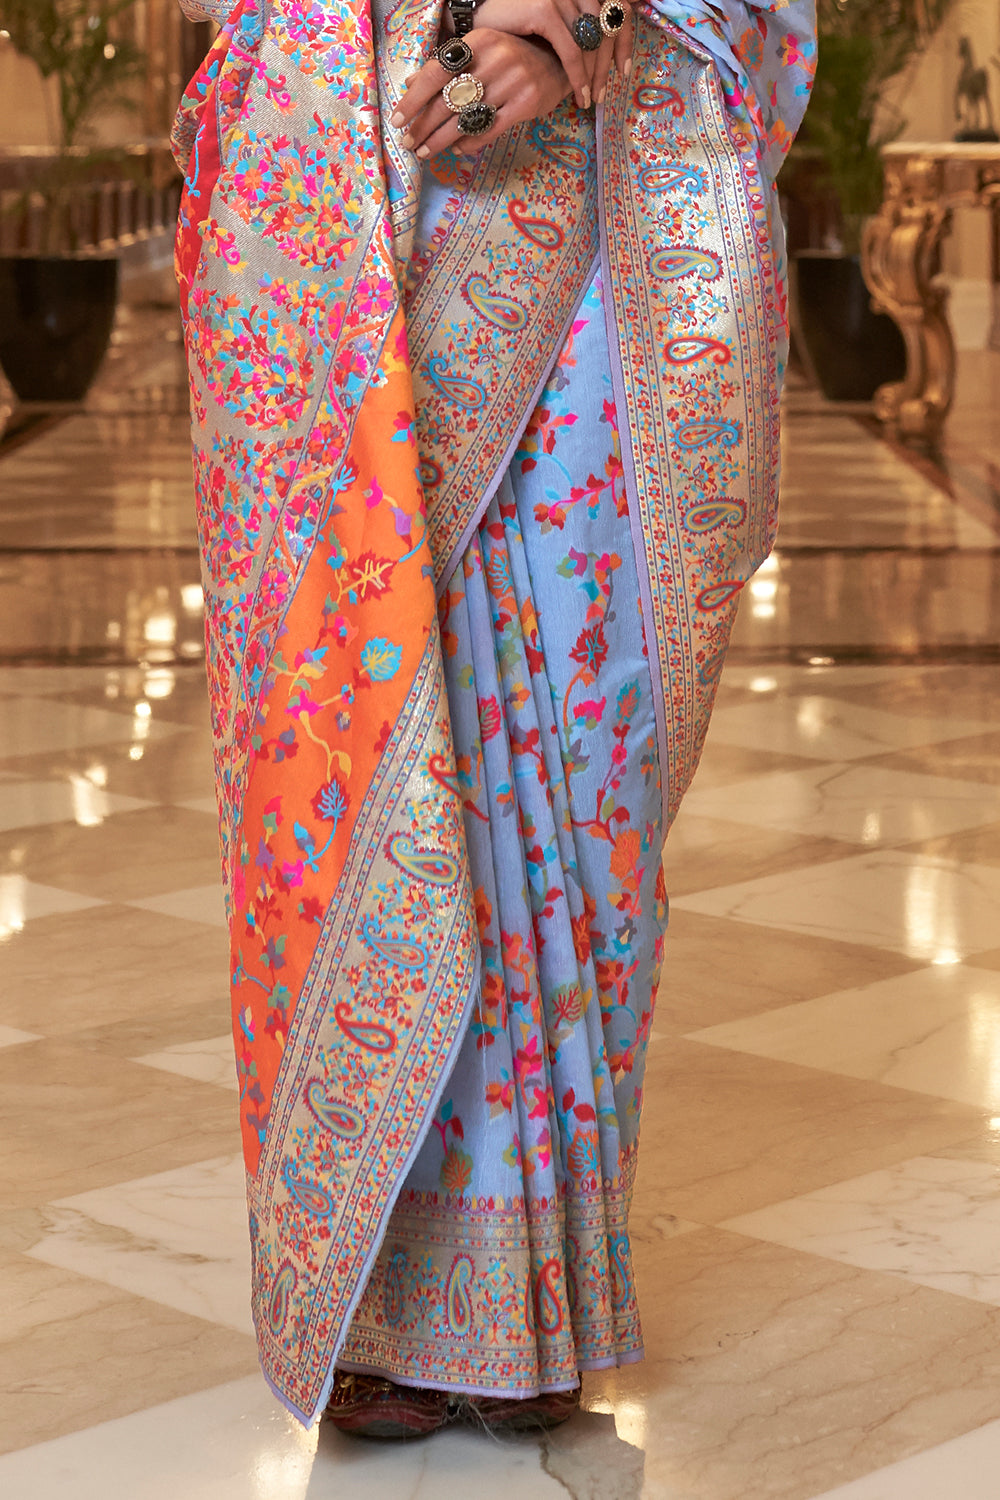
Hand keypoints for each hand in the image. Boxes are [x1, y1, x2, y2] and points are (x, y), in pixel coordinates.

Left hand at [392, 32, 573, 157]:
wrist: (560, 61)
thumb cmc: (512, 57)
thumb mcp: (481, 51)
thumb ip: (448, 66)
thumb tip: (411, 84)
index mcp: (479, 41)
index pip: (436, 73)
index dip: (414, 99)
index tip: (397, 119)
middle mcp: (496, 59)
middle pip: (448, 101)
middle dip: (424, 127)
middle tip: (408, 143)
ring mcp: (513, 82)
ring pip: (467, 120)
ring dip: (441, 141)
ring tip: (425, 152)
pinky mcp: (527, 104)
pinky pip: (490, 130)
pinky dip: (470, 143)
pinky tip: (456, 149)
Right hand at [473, 0, 633, 105]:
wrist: (476, 17)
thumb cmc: (514, 25)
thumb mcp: (552, 24)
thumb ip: (576, 29)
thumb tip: (603, 50)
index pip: (617, 10)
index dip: (625, 42)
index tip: (624, 71)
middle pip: (607, 29)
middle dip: (607, 67)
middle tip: (603, 94)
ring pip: (592, 43)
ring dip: (594, 76)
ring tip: (590, 99)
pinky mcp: (545, 10)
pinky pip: (571, 51)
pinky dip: (578, 76)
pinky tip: (579, 94)